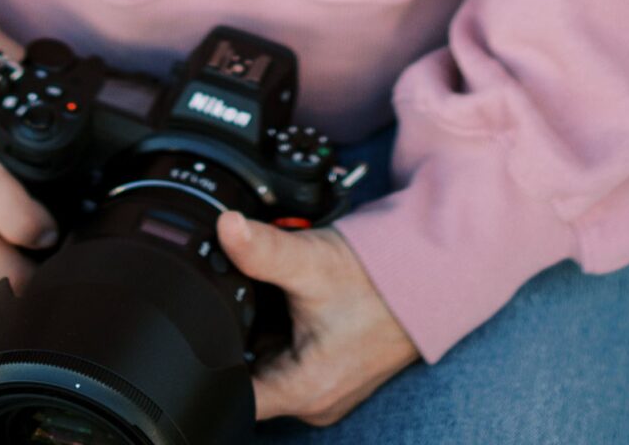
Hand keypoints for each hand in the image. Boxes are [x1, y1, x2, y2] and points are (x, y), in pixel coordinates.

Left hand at [214, 212, 420, 427]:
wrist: (428, 277)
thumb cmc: (378, 280)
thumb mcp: (312, 262)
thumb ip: (263, 249)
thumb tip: (225, 227)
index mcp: (303, 391)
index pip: (233, 397)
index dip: (209, 366)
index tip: (200, 330)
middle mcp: (313, 400)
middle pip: (247, 376)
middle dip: (238, 337)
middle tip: (246, 297)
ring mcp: (325, 387)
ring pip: (267, 363)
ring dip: (261, 331)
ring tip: (274, 296)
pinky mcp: (332, 371)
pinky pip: (290, 355)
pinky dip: (282, 328)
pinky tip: (290, 300)